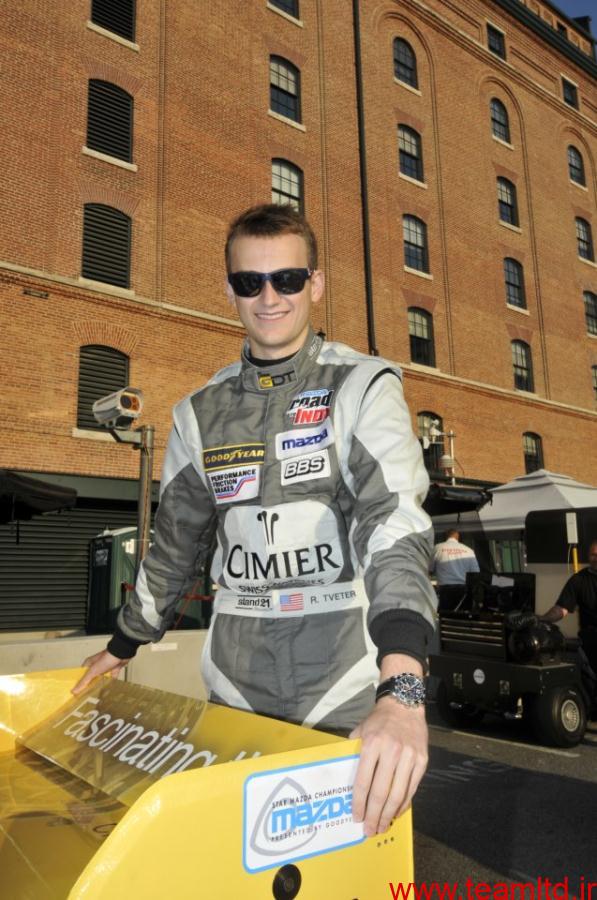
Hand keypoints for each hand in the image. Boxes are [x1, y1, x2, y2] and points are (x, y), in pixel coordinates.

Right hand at [71, 650, 130, 695]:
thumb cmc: (107, 658)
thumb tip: (74, 690)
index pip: (81, 675)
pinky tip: (108, 691)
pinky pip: (110, 679)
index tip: (76, 693)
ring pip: (101, 680)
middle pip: (91, 679)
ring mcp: (105, 669)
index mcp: (89, 664)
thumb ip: (84, 681)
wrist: (121, 653)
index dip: (79, 684)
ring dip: (100, 686)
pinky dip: (110, 684)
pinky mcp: (113, 671)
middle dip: (90, 686)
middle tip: (86, 697)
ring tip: (96, 696)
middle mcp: (96, 666)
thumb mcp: (93, 671)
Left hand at [350, 697, 427, 835]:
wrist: (404, 703)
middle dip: (374, 815)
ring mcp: (409, 756)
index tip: (356, 817)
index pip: (364, 781)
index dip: (359, 803)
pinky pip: (412, 788)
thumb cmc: (378, 720)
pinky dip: (403, 804)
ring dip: (389, 815)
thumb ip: (354, 753)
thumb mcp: (360, 731)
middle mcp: (392, 751)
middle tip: (369, 831)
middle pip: (381, 792)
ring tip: (382, 827)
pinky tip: (395, 813)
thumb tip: (343, 778)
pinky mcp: (422, 760)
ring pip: (398, 794)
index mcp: (372, 743)